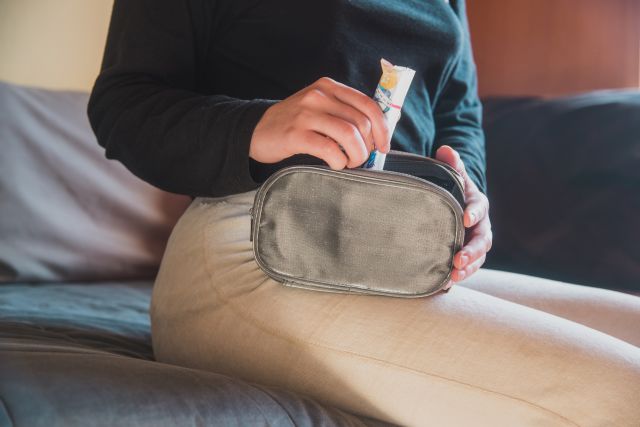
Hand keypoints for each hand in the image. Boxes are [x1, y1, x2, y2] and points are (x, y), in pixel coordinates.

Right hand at [250, 77, 390, 168]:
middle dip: (369, 146)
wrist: (257, 130)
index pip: (368, 104)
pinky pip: (330, 149)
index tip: (383, 146)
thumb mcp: (319, 107)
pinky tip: (335, 164)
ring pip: (349, 135)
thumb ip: (343, 113)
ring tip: (350, 163)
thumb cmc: (294, 123)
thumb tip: (377, 134)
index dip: (382, 128)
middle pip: (361, 122)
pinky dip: (339, 161)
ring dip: (357, 155)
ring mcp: (306, 113)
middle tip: (362, 158)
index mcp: (329, 87)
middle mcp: (319, 96)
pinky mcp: (296, 134)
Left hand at [435, 145, 491, 290]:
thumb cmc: (454, 188)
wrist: (456, 205)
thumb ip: (451, 164)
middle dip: (472, 251)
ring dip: (467, 269)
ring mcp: (476, 243)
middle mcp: (481, 226)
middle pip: (482, 240)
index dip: (474, 212)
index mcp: (477, 204)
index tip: (465, 217)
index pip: (479, 208)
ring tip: (453, 277)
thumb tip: (445, 150)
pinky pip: (468, 268)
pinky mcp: (468, 256)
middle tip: (459, 259)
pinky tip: (446, 285)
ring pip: (478, 258)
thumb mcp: (452, 175)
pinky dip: (460, 277)